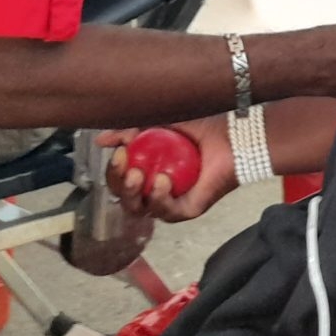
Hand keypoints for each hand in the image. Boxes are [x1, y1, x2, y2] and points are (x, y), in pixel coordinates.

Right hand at [99, 117, 235, 222]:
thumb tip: (101, 140)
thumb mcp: (160, 123)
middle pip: (125, 200)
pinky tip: (164, 180)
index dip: (113, 171)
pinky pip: (168, 212)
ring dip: (136, 193)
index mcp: (147, 175)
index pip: (119, 181)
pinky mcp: (189, 209)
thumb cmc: (201, 128)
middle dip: (120, 185)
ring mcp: (172, 203)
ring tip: (141, 175)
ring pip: (142, 210)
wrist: (234, 133)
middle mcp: (157, 192)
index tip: (119, 152)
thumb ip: (130, 130)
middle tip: (129, 166)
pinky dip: (162, 198)